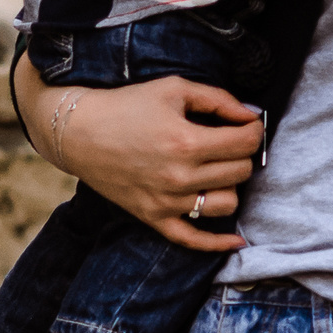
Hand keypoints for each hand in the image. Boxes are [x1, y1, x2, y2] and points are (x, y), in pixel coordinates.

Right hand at [13, 55, 259, 252]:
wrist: (79, 132)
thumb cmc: (128, 105)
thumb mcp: (175, 88)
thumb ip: (219, 100)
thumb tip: (252, 114)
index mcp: (187, 142)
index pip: (246, 143)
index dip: (253, 130)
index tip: (246, 124)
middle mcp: (179, 177)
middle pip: (240, 172)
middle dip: (242, 154)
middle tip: (231, 142)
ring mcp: (166, 202)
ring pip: (227, 204)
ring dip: (230, 186)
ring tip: (217, 170)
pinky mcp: (153, 218)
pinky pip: (192, 240)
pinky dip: (217, 243)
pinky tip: (237, 241)